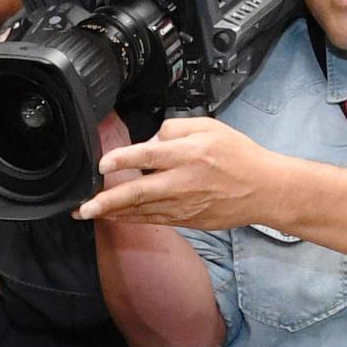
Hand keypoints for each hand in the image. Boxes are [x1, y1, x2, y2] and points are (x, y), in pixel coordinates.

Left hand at [74, 118, 292, 231]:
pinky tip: (114, 217)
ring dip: (112, 213)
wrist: (264, 189)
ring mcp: (184, 205)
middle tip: (83, 207)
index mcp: (189, 154)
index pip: (148, 155)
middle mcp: (183, 182)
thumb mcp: (209, 126)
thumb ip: (174, 129)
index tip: (102, 164)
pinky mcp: (186, 220)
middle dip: (107, 201)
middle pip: (138, 192)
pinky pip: (153, 220)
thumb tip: (148, 142)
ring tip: (87, 213)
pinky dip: (131, 219)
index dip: (122, 160)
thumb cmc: (238, 155)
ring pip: (141, 211)